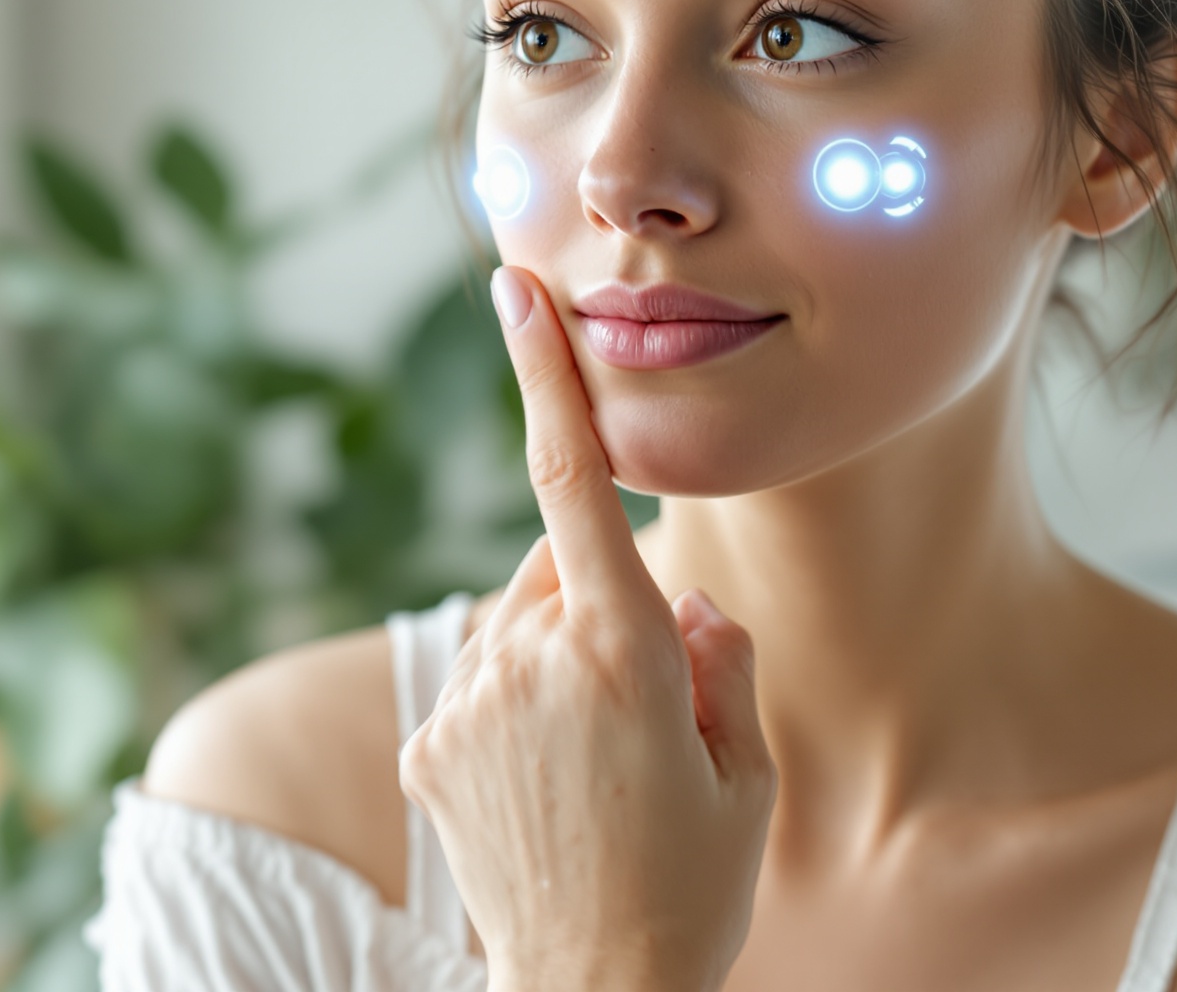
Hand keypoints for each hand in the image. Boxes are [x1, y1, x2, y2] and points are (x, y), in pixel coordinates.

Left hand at [398, 267, 774, 991]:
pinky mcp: (430, 748)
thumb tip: (682, 598)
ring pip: (519, 632)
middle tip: (648, 717)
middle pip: (560, 575)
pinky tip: (551, 795)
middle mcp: (529, 659)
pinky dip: (516, 719)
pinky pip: (482, 693)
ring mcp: (469, 704)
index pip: (574, 481)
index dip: (545, 377)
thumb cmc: (692, 887)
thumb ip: (718, 654)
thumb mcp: (746, 770)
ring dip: (557, 668)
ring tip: (599, 773)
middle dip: (600, 607)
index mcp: (620, 648)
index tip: (514, 289)